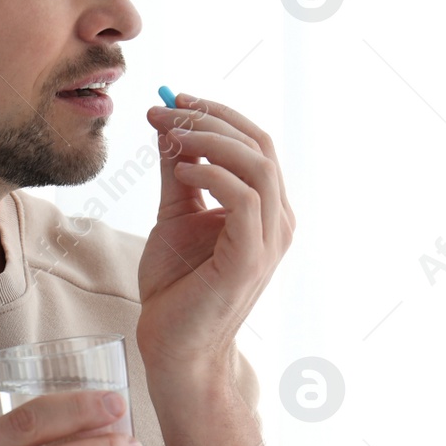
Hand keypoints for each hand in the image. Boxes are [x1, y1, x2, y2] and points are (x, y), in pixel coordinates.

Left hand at [137, 94, 295, 377]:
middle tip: (167, 108)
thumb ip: (177, 171)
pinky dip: (213, 174)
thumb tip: (168, 123)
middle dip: (210, 118)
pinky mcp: (251, 258)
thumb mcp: (174, 214)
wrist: (174, 347)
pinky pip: (244, 199)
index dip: (215, 113)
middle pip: (259, 144)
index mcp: (265, 207)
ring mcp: (269, 240)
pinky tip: (180, 169)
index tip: (173, 99)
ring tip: (172, 137)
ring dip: (211, 140)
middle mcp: (277, 219)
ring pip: (257, 165)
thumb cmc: (177, 287)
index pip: (253, 142)